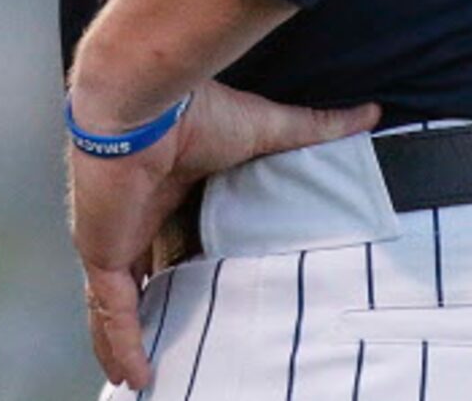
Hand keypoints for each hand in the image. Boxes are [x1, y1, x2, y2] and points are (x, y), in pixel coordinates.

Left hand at [69, 81, 376, 390]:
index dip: (182, 269)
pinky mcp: (102, 250)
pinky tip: (135, 377)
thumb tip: (370, 115)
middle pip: (140, 276)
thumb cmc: (197, 108)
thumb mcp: (268, 129)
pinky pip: (111, 310)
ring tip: (139, 379)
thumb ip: (316, 130)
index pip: (171, 237)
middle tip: (168, 346)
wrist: (146, 99)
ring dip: (124, 340)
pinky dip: (121, 343)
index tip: (200, 296)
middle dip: (149, 312)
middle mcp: (135, 214)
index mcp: (167, 187)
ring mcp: (113, 235)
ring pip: (115, 302)